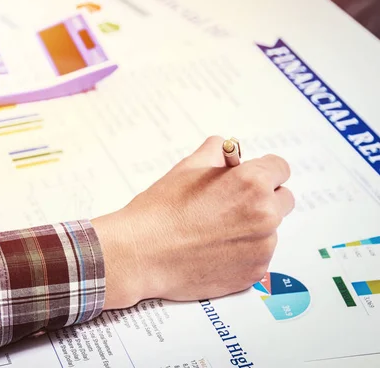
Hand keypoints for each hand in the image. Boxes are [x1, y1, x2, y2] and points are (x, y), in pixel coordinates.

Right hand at [93, 136, 294, 308]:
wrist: (141, 254)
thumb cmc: (160, 211)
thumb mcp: (187, 168)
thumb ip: (217, 152)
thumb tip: (227, 150)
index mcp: (251, 183)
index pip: (280, 169)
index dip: (262, 171)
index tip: (250, 178)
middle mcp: (265, 215)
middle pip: (282, 200)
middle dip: (263, 199)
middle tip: (230, 206)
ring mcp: (262, 247)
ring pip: (269, 231)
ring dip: (252, 228)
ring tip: (214, 232)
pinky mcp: (254, 273)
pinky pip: (258, 257)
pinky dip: (242, 254)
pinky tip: (214, 251)